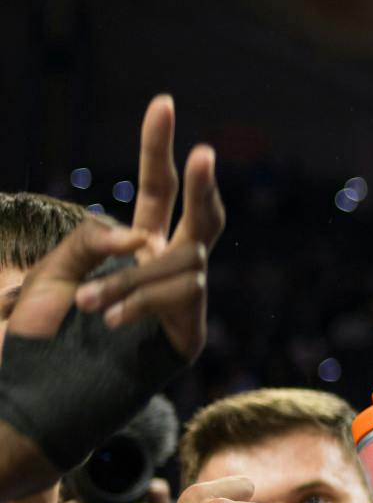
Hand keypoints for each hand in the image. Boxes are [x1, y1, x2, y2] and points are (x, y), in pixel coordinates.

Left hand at [59, 95, 223, 357]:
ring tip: (86, 307)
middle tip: (201, 152)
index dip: (157, 148)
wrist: (41, 400)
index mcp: (135, 247)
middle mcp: (165, 267)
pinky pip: (180, 299)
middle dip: (198, 182)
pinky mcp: (188, 335)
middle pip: (197, 215)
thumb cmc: (41, 341)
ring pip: (180, 263)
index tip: (163, 102)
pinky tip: (106, 319)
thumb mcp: (51, 274)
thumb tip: (138, 238)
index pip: (155, 190)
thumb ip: (89, 241)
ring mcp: (183, 301)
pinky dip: (141, 303)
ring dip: (130, 280)